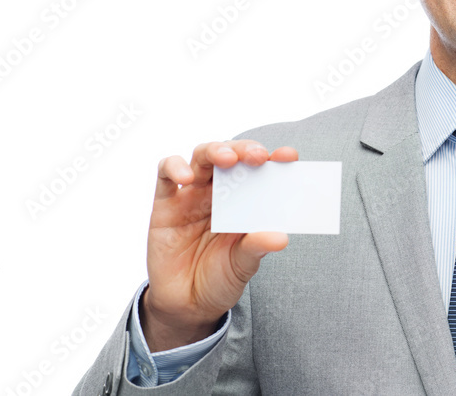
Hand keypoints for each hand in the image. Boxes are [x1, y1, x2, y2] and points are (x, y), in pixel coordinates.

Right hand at [140, 140, 296, 350]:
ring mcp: (192, 195)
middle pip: (231, 155)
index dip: (275, 158)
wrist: (186, 305)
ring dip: (215, 151)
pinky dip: (174, 167)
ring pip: (201, 157)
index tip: (289, 156)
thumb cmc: (220, 277)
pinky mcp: (165, 204)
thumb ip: (257, 247)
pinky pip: (165, 174)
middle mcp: (219, 192)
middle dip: (245, 149)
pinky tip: (186, 178)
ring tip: (227, 160)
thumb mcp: (243, 264)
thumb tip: (281, 237)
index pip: (260, 170)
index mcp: (245, 201)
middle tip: (258, 156)